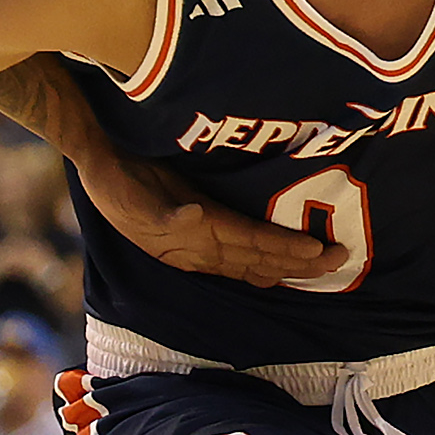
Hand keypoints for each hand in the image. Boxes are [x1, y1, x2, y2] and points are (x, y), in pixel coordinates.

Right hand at [76, 149, 339, 286]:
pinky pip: (235, 262)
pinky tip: (276, 270)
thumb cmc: (113, 170)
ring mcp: (193, 250)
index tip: (319, 248)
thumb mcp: (128, 187)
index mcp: (191, 231)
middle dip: (299, 263)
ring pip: (249, 265)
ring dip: (286, 268)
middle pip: (257, 258)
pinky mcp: (189, 243)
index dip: (284, 246)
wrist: (93, 164)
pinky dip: (261, 266)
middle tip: (341, 260)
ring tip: (322, 268)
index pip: (249, 240)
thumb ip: (160, 208)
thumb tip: (193, 217)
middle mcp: (197, 247)